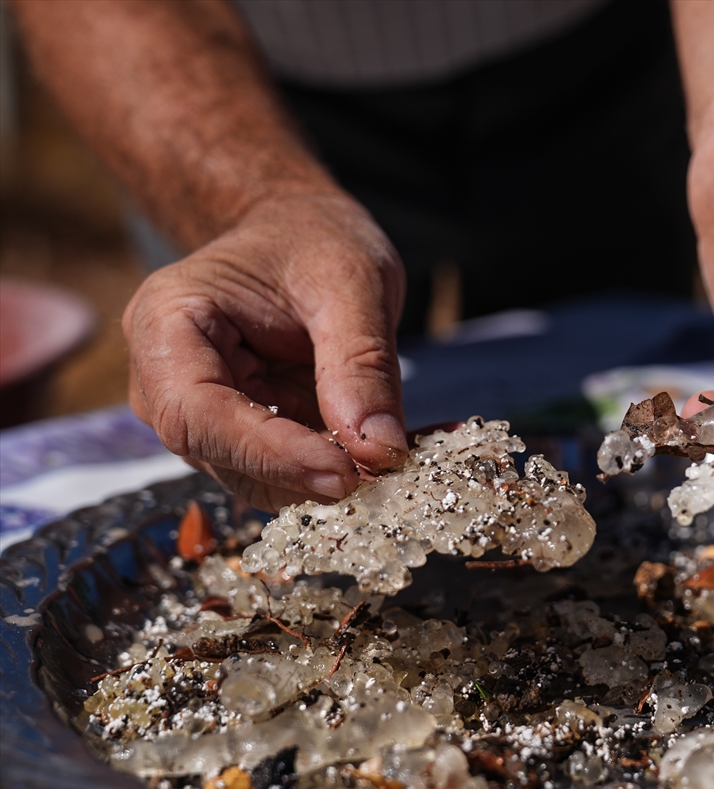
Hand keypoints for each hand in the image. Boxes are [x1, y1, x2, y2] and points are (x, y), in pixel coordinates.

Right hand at [122, 191, 408, 509]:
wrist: (299, 231)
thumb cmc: (312, 238)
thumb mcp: (351, 281)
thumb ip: (361, 362)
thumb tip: (379, 450)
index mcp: (167, 322)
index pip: (198, 413)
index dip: (269, 453)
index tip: (344, 471)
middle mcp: (166, 378)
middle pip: (219, 456)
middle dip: (302, 474)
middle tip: (383, 473)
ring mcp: (201, 413)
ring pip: (254, 477)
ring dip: (325, 480)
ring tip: (396, 456)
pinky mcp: (243, 434)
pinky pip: (284, 470)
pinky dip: (338, 469)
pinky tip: (389, 451)